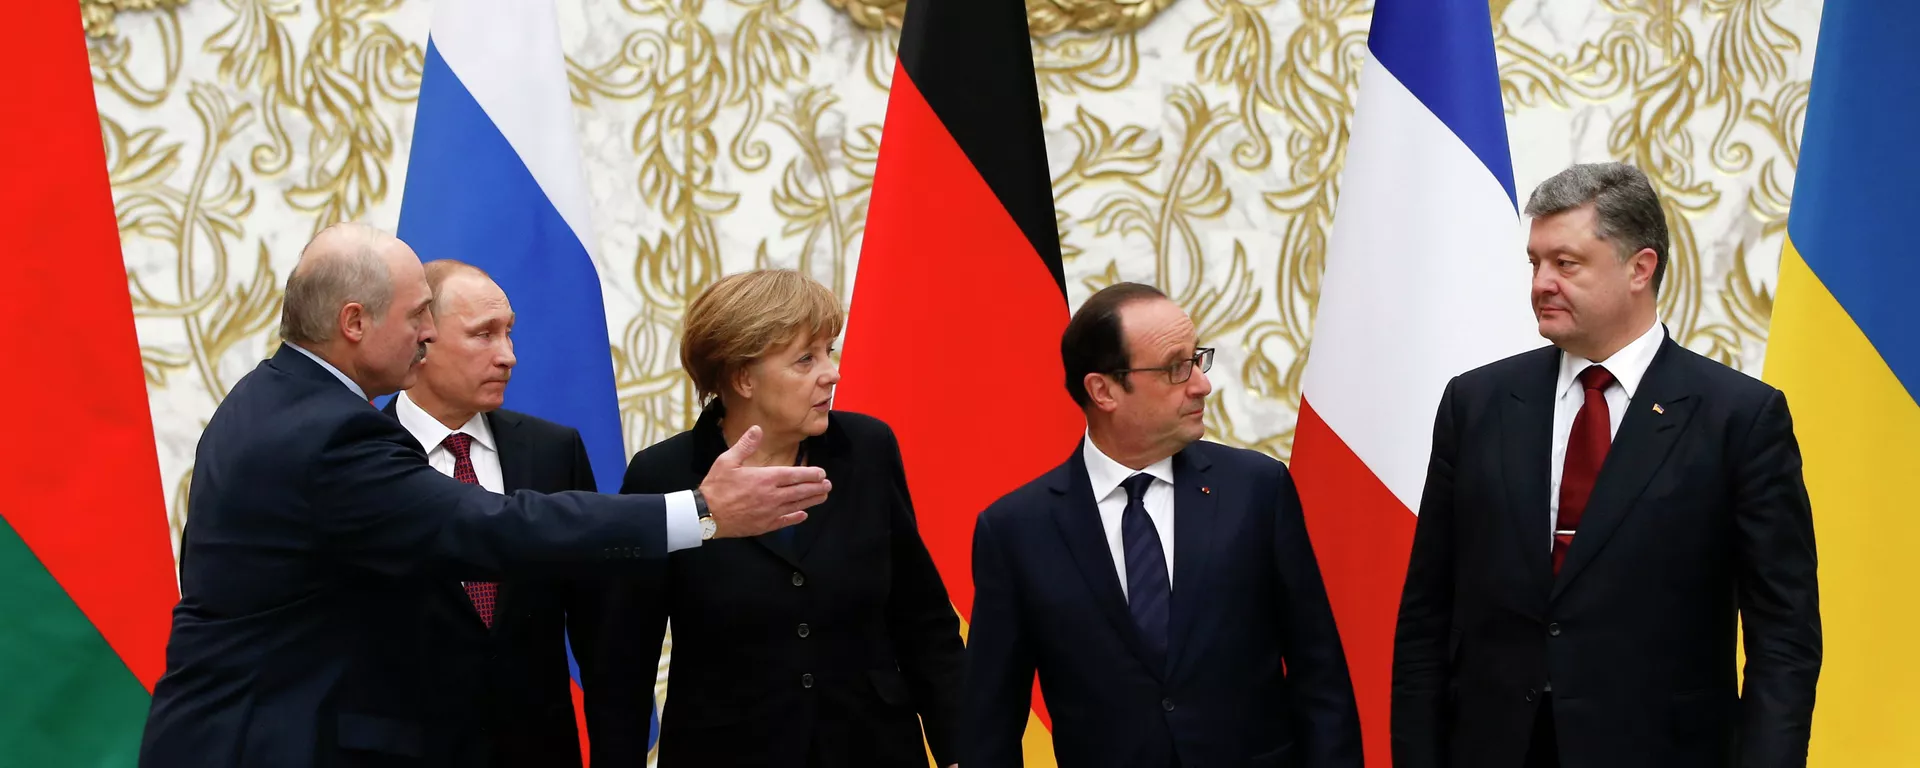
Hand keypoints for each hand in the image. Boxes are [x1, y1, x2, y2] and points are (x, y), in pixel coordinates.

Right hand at [698, 425, 829, 537]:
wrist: (705, 514)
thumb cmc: (716, 486)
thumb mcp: (727, 460)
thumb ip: (746, 445)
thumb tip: (757, 429)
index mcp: (765, 478)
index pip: (794, 475)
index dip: (810, 474)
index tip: (822, 473)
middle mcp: (771, 496)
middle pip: (800, 491)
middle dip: (816, 487)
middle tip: (828, 485)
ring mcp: (769, 512)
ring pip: (796, 506)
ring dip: (811, 501)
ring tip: (822, 497)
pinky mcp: (764, 525)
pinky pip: (785, 521)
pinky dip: (795, 518)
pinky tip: (803, 515)